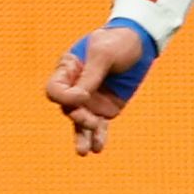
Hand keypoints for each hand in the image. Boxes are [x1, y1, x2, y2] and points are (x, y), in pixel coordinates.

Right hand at [45, 21, 158, 155]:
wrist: (139, 44)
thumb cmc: (117, 42)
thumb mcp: (103, 53)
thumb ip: (90, 75)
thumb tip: (80, 99)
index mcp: (67, 71)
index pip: (54, 90)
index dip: (65, 97)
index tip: (84, 95)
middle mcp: (75, 88)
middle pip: (68, 109)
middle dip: (78, 117)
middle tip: (91, 120)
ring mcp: (90, 100)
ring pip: (80, 123)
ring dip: (82, 136)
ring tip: (84, 151)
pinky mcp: (106, 108)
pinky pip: (99, 126)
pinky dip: (98, 137)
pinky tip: (98, 148)